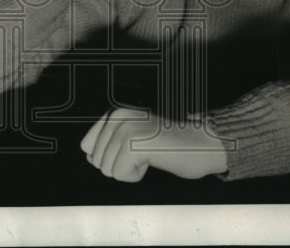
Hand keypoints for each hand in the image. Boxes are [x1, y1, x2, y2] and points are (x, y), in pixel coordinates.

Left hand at [79, 107, 227, 182]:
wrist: (202, 145)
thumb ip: (109, 141)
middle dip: (121, 165)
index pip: (87, 147)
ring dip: (130, 170)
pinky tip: (154, 160)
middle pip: (97, 161)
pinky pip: (120, 175)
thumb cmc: (171, 145)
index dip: (111, 157)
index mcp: (116, 113)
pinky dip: (137, 176)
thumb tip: (87, 153)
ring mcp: (125, 129)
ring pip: (108, 170)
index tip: (135, 149)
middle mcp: (118, 117)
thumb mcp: (134, 137)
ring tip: (150, 155)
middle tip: (146, 153)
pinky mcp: (133, 144)